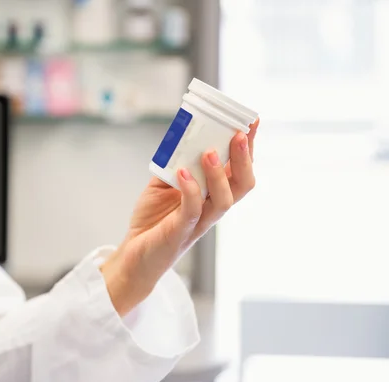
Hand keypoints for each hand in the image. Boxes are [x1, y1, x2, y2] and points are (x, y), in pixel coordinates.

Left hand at [101, 120, 258, 315]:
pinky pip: (193, 210)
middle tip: (239, 134)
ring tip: (209, 152)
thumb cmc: (153, 219)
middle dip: (245, 158)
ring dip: (220, 174)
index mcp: (212, 195)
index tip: (253, 121)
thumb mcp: (163, 184)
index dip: (249, 147)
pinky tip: (182, 173)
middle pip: (242, 184)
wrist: (135, 253)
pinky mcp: (181, 232)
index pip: (239, 170)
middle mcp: (212, 208)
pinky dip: (190, 190)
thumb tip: (181, 135)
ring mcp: (199, 222)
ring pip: (225, 200)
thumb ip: (175, 163)